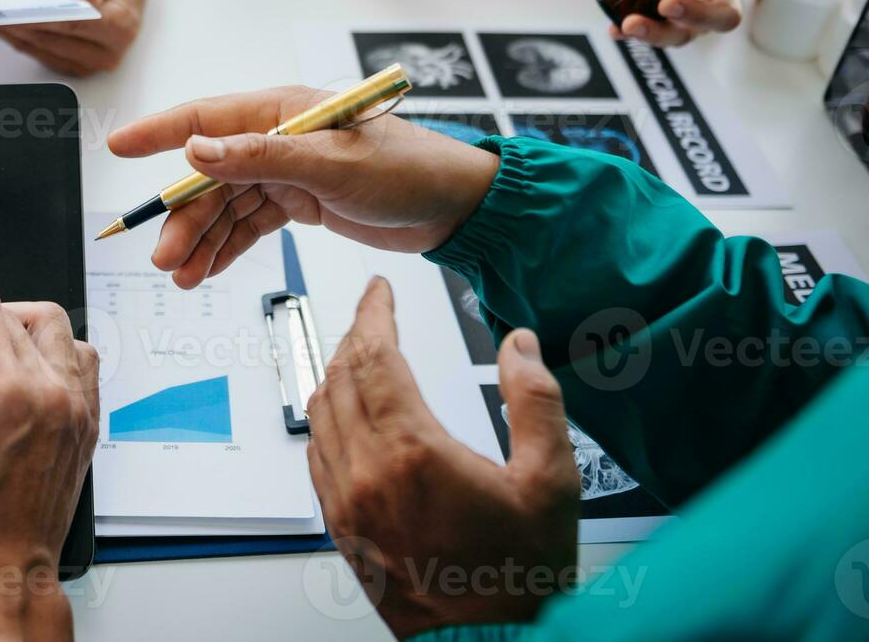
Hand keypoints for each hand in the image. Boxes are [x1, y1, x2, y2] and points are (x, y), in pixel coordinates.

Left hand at [0, 0, 149, 75]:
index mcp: (121, 29)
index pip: (74, 27)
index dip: (41, 20)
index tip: (16, 13)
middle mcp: (108, 53)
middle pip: (53, 42)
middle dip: (20, 28)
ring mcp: (90, 63)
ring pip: (42, 51)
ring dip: (13, 36)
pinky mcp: (73, 64)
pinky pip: (40, 54)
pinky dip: (19, 39)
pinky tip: (1, 25)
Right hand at [107, 87, 500, 287]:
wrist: (455, 207)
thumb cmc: (407, 170)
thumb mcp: (331, 164)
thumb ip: (259, 157)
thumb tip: (195, 149)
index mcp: (282, 111)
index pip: (206, 117)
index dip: (158, 132)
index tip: (118, 146)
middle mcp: (278, 137)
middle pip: (211, 176)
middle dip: (185, 217)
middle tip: (166, 257)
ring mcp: (287, 170)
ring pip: (227, 206)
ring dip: (203, 240)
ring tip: (183, 276)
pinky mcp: (300, 201)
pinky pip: (251, 224)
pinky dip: (228, 248)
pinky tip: (208, 271)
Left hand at [309, 278, 578, 637]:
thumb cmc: (519, 577)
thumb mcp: (552, 482)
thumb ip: (535, 401)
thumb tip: (520, 344)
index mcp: (413, 453)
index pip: (375, 356)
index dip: (374, 312)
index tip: (378, 291)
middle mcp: (367, 474)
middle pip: (340, 376)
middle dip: (355, 335)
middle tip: (374, 314)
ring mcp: (347, 502)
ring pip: (319, 412)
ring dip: (336, 373)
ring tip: (361, 354)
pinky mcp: (340, 527)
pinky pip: (316, 453)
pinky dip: (326, 417)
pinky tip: (346, 411)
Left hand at [603, 0, 758, 46]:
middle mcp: (721, 3)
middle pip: (721, 18)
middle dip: (693, 13)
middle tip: (667, 4)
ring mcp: (698, 23)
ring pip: (685, 36)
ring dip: (656, 32)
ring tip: (630, 24)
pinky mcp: (676, 32)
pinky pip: (656, 39)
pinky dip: (631, 35)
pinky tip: (614, 32)